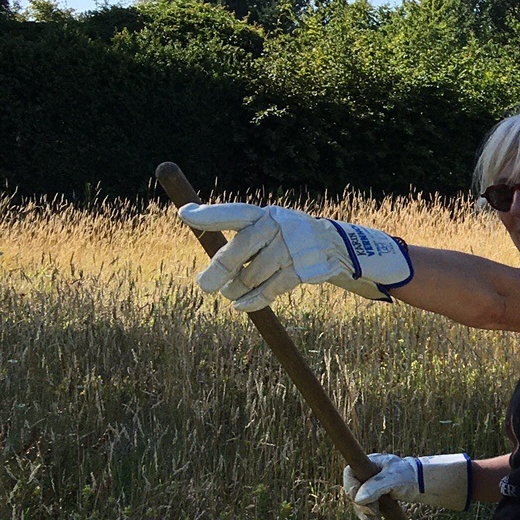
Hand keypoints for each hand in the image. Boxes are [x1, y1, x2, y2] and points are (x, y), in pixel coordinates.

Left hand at [179, 203, 411, 310]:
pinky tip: (241, 306)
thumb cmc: (286, 237)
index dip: (210, 215)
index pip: (234, 213)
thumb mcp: (268, 226)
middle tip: (204, 287)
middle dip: (218, 271)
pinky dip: (253, 301)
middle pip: (239, 250)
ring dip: (236, 289)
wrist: (335, 245)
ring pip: (252, 275)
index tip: (184, 215)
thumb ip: (241, 233)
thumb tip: (202, 245)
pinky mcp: (302, 270)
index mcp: (265, 214)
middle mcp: (278, 228)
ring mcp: (291, 249)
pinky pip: (271, 290)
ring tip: (230, 293)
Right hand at [342, 452, 470, 519]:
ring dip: (365, 517)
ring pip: (360, 507)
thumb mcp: (393, 478)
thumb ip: (376, 486)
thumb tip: (358, 499)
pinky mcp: (375, 503)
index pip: (349, 474)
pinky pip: (366, 515)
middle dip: (361, 507)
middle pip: (354, 494)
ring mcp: (369, 491)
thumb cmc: (409, 475)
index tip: (358, 498)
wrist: (421, 484)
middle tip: (374, 513)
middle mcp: (365, 478)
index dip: (351, 487)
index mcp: (367, 466)